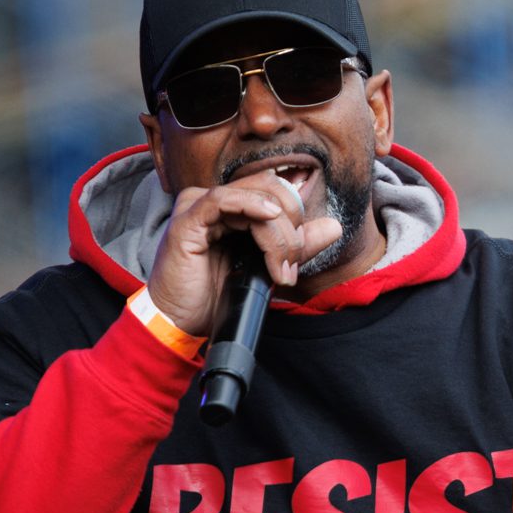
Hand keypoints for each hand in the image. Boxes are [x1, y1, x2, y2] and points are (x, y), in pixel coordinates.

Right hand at [147, 175, 341, 337]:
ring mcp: (199, 206)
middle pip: (270, 190)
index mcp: (234, 209)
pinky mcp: (188, 219)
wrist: (180, 323)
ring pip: (254, 197)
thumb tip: (333, 226)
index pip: (276, 193)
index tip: (296, 261)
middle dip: (289, 229)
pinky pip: (223, 199)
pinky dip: (250, 206)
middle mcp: (216, 202)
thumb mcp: (266, 270)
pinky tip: (267, 218)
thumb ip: (296, 247)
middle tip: (288, 267)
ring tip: (278, 267)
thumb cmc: (214, 298)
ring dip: (276, 233)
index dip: (296, 221)